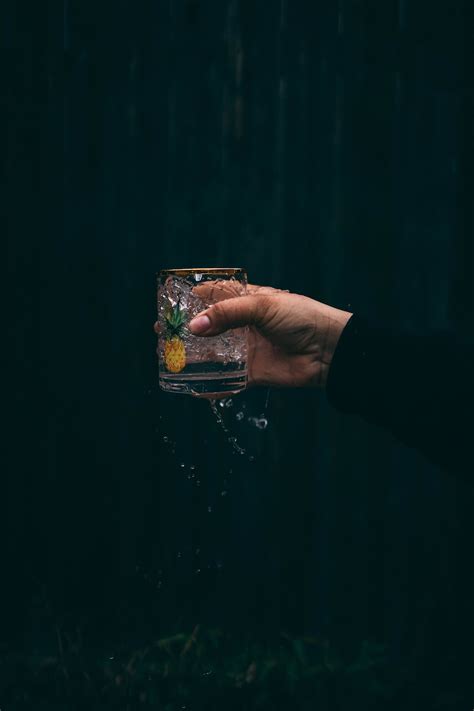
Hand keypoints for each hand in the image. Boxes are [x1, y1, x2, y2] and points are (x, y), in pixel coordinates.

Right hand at [180, 282, 351, 390]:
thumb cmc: (301, 317)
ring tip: (169, 358)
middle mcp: (243, 325)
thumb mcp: (263, 306)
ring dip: (191, 356)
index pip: (212, 295)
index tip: (166, 304)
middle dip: (185, 331)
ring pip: (212, 353)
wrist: (328, 350)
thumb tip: (194, 326)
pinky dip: (210, 384)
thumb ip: (227, 314)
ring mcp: (246, 349)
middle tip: (162, 335)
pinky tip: (191, 387)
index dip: (189, 299)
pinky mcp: (252, 373)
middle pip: (207, 326)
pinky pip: (226, 380)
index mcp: (247, 301)